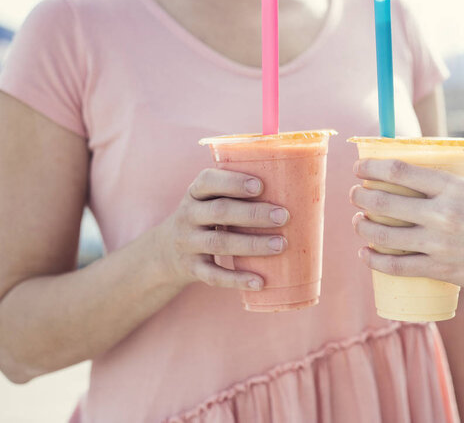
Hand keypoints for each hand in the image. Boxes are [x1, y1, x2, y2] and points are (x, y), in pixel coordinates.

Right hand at [156, 168, 288, 290]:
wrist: (165, 251)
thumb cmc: (206, 216)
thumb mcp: (210, 199)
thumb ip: (239, 193)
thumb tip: (298, 188)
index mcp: (196, 192)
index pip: (208, 181)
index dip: (233, 182)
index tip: (260, 185)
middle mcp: (188, 215)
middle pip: (220, 212)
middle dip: (253, 214)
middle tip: (284, 216)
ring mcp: (188, 243)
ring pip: (219, 242)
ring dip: (252, 244)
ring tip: (281, 244)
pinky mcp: (191, 268)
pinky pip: (213, 275)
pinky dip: (237, 279)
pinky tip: (260, 281)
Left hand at [350, 159, 463, 299]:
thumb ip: (451, 188)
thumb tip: (422, 181)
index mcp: (454, 187)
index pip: (400, 172)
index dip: (372, 167)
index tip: (359, 167)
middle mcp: (442, 213)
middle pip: (384, 202)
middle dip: (360, 196)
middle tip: (354, 194)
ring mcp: (439, 243)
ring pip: (384, 235)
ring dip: (362, 227)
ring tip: (357, 222)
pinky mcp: (441, 268)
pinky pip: (396, 266)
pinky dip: (375, 260)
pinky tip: (365, 254)